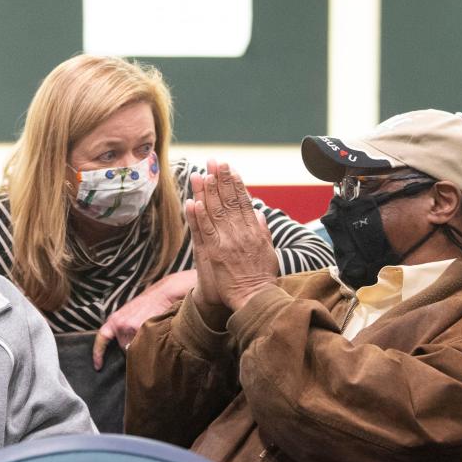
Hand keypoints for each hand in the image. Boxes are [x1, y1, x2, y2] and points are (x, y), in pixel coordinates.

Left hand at [93, 270, 196, 369]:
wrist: (162, 294)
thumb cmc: (148, 304)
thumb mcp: (130, 314)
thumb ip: (124, 328)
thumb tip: (126, 348)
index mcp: (114, 320)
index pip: (102, 339)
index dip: (98, 354)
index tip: (98, 366)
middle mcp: (118, 324)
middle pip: (123, 347)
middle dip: (132, 345)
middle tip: (143, 335)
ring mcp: (128, 326)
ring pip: (133, 348)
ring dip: (141, 345)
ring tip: (150, 331)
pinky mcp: (138, 328)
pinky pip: (142, 345)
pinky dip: (148, 343)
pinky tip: (154, 333)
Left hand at [188, 160, 278, 311]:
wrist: (255, 299)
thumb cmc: (262, 278)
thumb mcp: (268, 251)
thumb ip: (263, 232)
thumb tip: (260, 215)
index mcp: (254, 231)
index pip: (243, 202)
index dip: (235, 184)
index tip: (230, 169)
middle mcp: (241, 233)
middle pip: (229, 201)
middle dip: (221, 180)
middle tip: (215, 161)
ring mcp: (227, 242)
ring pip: (215, 212)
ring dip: (208, 192)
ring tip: (202, 174)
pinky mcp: (214, 253)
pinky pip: (204, 231)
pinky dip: (198, 216)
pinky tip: (193, 202)